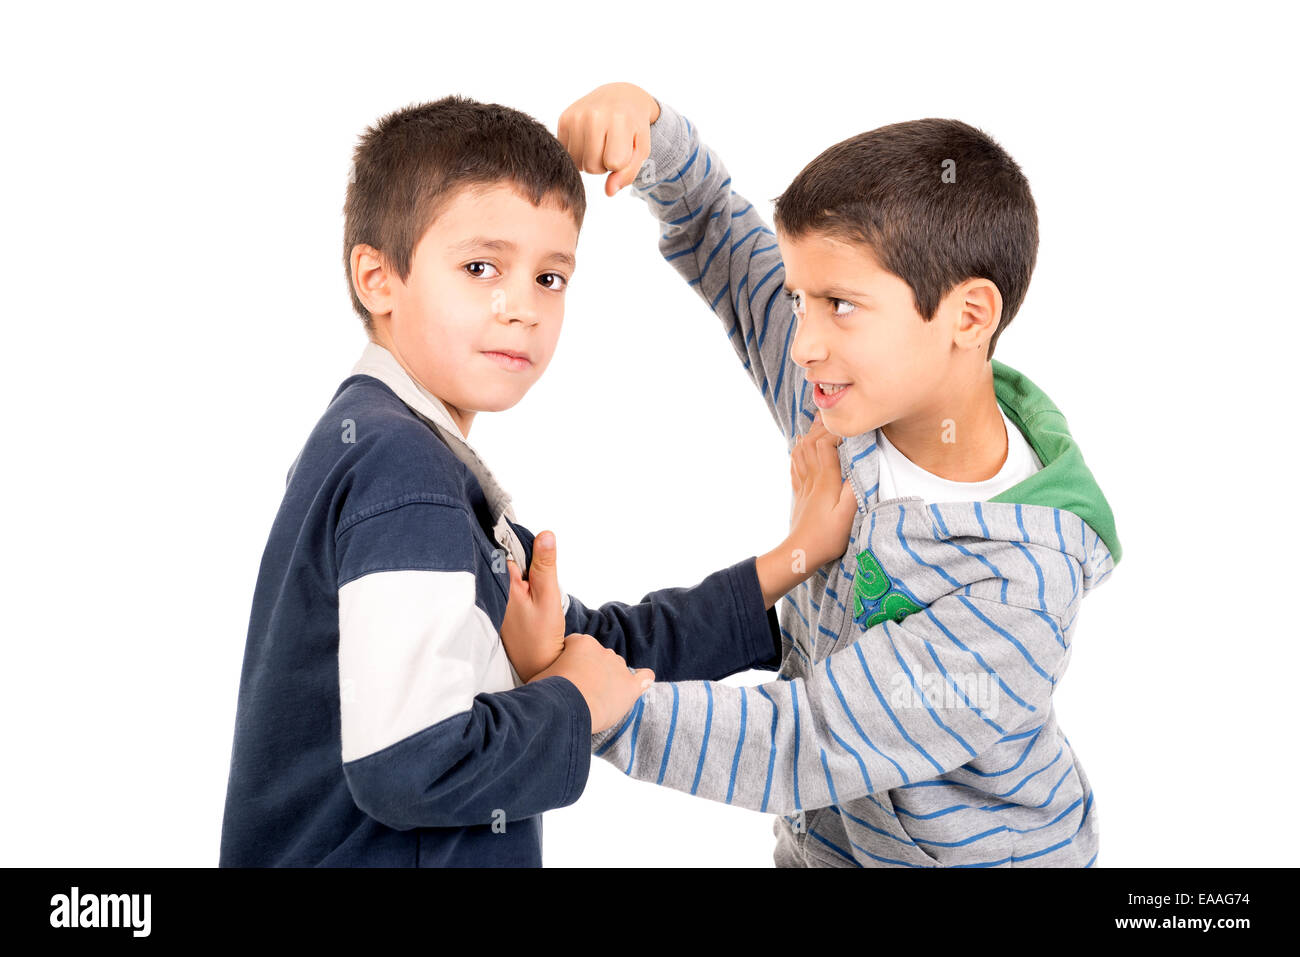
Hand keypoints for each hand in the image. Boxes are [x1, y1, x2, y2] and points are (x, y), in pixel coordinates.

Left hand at [499, 530, 564, 681]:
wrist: (536, 667)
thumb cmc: (542, 635)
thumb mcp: (548, 595)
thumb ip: (545, 564)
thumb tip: (546, 534)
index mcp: (502, 583)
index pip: (507, 548)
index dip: (524, 547)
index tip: (536, 557)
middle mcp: (491, 590)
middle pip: (506, 560)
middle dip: (523, 562)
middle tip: (537, 582)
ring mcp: (493, 601)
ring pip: (508, 575)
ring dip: (521, 576)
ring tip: (534, 595)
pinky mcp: (498, 610)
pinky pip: (506, 588)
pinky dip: (518, 589)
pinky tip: (528, 602)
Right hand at [530, 634, 654, 732]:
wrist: (567, 708)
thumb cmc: (549, 692)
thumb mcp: (540, 675)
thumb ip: (549, 670)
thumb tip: (545, 678)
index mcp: (582, 643)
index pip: (578, 648)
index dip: (570, 663)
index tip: (564, 678)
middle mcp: (603, 650)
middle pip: (599, 658)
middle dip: (591, 672)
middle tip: (579, 691)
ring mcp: (618, 667)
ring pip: (617, 669)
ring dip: (610, 680)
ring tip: (597, 699)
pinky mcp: (630, 686)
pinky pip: (644, 677)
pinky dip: (643, 679)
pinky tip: (641, 683)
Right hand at [557, 82, 660, 196]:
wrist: (620, 96)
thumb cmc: (633, 128)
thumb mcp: (640, 150)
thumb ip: (628, 173)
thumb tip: (609, 192)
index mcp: (620, 119)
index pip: (614, 163)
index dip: (620, 163)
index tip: (624, 149)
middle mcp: (595, 115)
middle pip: (593, 166)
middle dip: (603, 164)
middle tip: (611, 147)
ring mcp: (576, 115)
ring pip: (579, 163)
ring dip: (590, 161)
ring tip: (600, 143)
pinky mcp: (564, 118)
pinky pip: (568, 154)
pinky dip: (579, 153)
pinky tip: (588, 139)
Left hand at [787, 412, 857, 568]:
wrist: (800, 554)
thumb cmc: (828, 536)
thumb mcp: (848, 513)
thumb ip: (855, 487)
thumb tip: (862, 462)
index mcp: (825, 480)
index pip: (826, 444)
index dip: (837, 431)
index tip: (853, 425)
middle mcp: (811, 478)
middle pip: (811, 442)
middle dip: (822, 426)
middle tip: (834, 413)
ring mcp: (803, 485)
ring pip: (800, 451)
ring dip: (809, 434)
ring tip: (817, 421)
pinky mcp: (799, 494)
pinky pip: (795, 465)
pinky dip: (797, 451)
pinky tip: (798, 445)